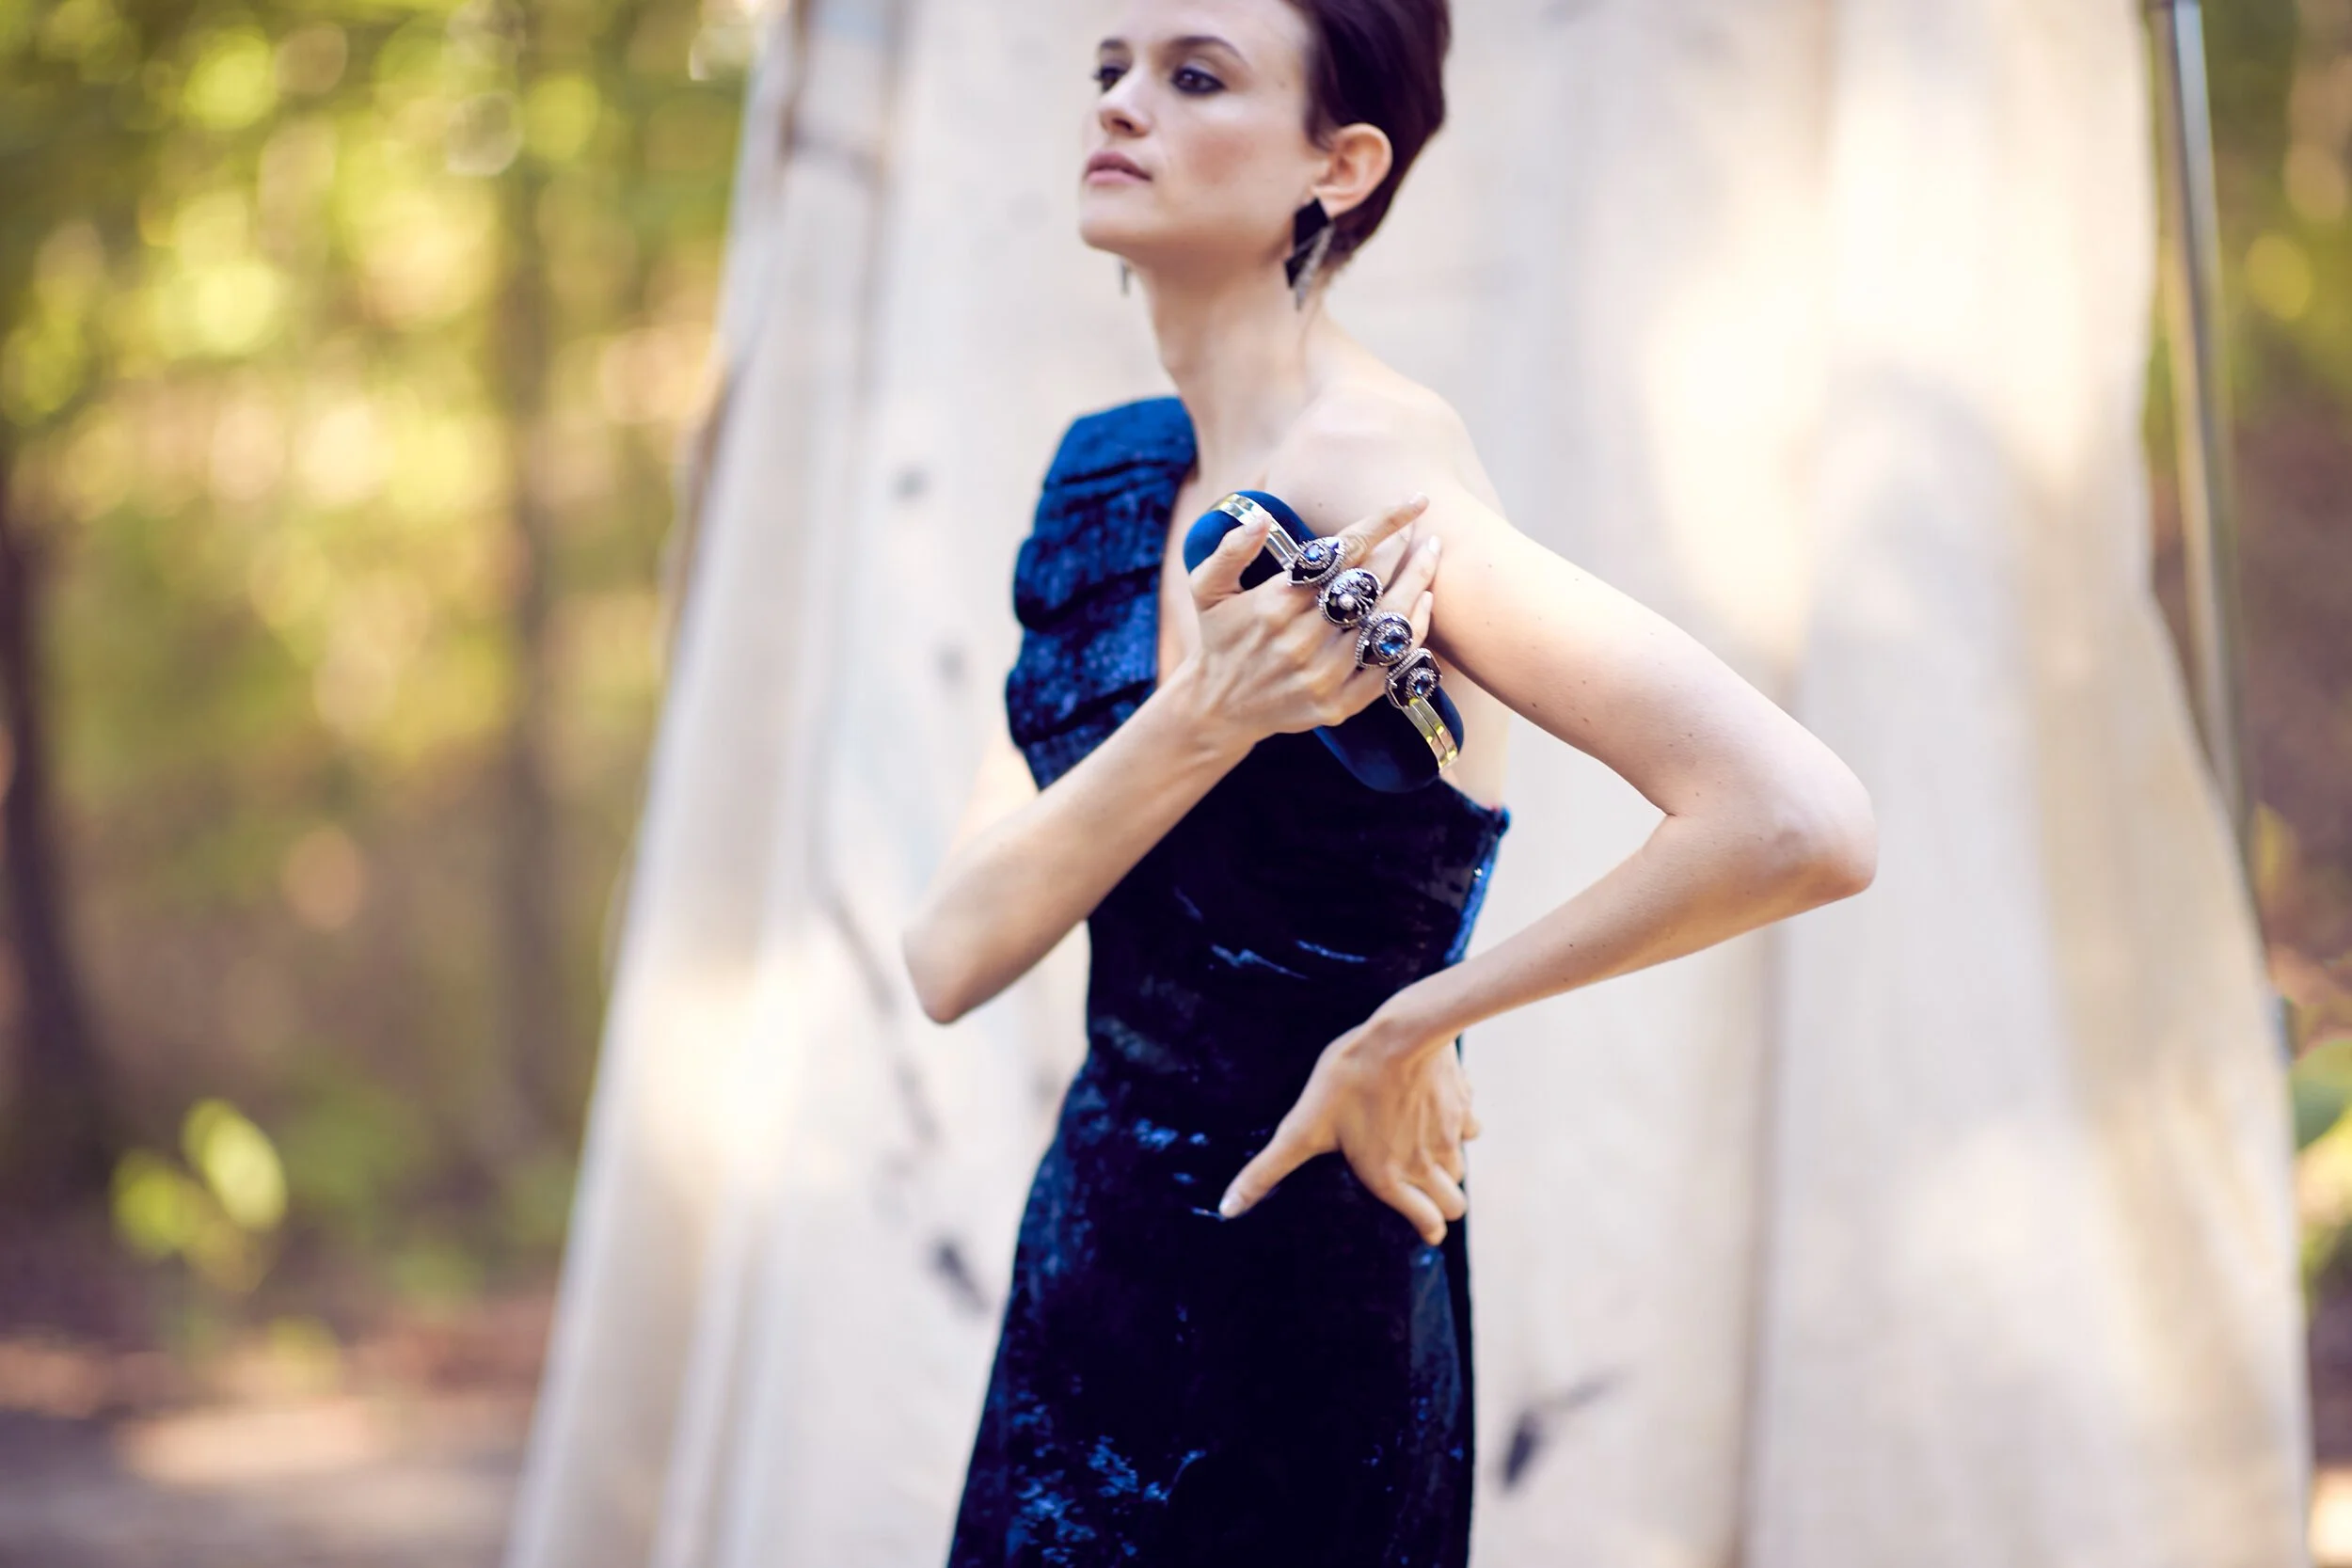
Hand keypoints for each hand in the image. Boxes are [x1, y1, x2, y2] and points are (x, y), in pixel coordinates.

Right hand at [1174, 494, 1440, 754]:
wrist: (1218, 708)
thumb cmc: (1219, 636)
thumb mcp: (1206, 588)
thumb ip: (1229, 550)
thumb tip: (1260, 519)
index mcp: (1273, 605)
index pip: (1341, 553)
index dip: (1384, 523)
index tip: (1415, 501)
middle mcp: (1301, 640)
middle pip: (1371, 585)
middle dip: (1403, 550)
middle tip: (1421, 528)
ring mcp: (1322, 676)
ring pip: (1388, 623)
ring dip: (1417, 585)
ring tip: (1430, 557)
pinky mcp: (1338, 705)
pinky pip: (1390, 667)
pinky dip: (1413, 633)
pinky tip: (1423, 605)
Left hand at [1216, 1009, 1481, 1245]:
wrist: (1402, 1033)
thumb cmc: (1348, 1080)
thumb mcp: (1301, 1128)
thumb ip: (1267, 1171)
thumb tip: (1227, 1209)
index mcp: (1390, 1177)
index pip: (1430, 1225)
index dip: (1427, 1228)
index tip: (1422, 1225)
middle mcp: (1427, 1164)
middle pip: (1455, 1206)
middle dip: (1443, 1204)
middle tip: (1422, 1189)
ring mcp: (1451, 1136)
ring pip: (1463, 1168)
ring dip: (1449, 1167)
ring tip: (1424, 1150)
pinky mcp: (1464, 1105)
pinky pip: (1472, 1127)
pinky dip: (1460, 1125)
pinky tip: (1438, 1110)